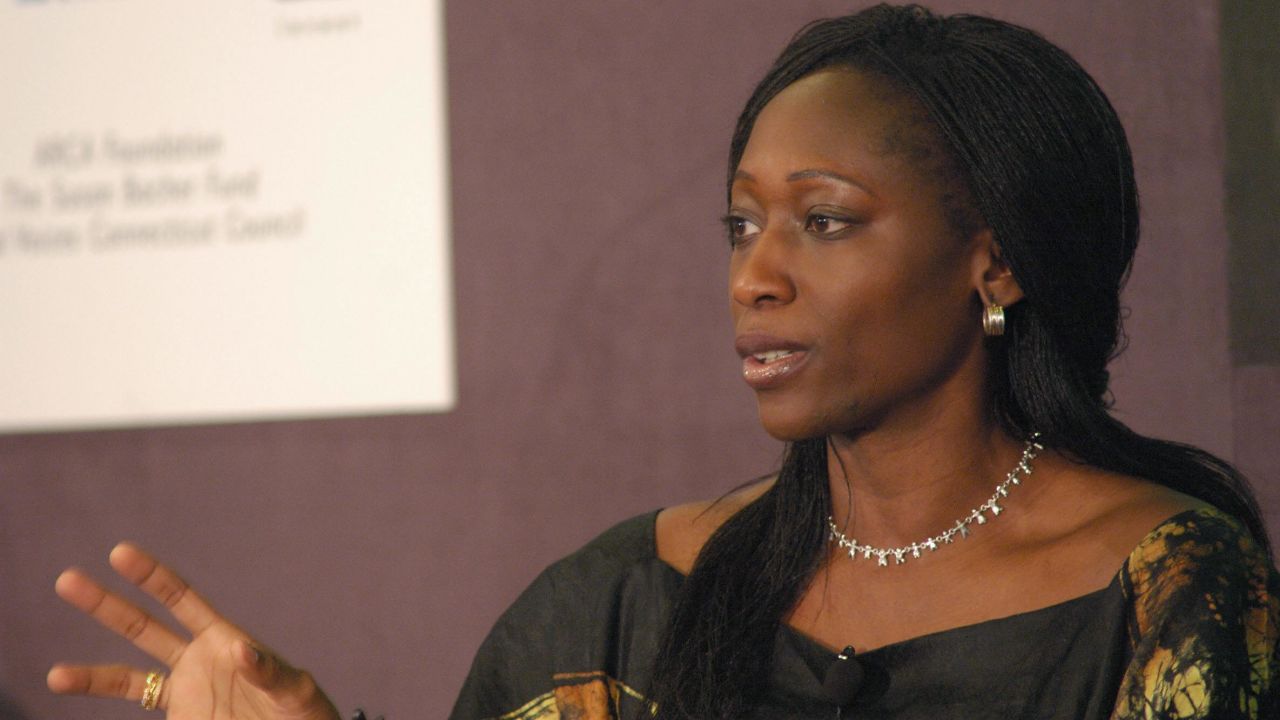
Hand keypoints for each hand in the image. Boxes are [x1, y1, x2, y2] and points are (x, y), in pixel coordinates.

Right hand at [48, 542, 341, 719]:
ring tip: (53, 676)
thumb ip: (271, 671)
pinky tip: (85, 705)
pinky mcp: (183, 719)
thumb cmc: (307, 715)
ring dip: (93, 675)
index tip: (120, 553)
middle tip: (68, 579)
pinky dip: (112, 703)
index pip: (180, 598)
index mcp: (224, 640)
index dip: (151, 576)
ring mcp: (186, 693)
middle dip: (105, 605)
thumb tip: (241, 650)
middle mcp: (197, 662)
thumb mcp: (296, 691)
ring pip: (130, 678)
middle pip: (142, 628)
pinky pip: (141, 705)